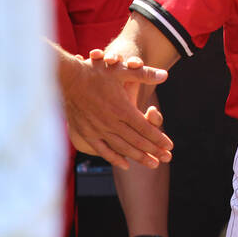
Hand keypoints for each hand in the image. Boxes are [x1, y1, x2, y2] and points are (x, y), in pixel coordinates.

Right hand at [60, 49, 172, 169]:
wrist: (67, 80)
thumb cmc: (96, 73)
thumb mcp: (121, 71)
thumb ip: (144, 74)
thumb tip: (165, 75)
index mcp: (121, 108)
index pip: (145, 128)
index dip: (158, 138)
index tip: (170, 145)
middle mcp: (111, 122)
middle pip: (136, 140)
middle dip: (153, 150)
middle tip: (166, 158)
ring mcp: (98, 129)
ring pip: (122, 147)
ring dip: (138, 157)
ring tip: (152, 164)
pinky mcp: (86, 133)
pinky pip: (103, 150)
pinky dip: (115, 158)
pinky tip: (125, 165)